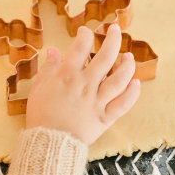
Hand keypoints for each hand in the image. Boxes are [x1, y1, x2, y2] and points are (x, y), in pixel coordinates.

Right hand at [24, 23, 140, 144]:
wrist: (49, 144)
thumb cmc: (41, 117)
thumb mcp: (38, 89)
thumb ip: (48, 69)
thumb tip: (53, 51)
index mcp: (68, 76)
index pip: (80, 47)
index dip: (85, 35)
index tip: (85, 32)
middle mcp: (86, 85)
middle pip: (105, 57)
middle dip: (113, 39)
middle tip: (116, 30)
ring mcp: (98, 101)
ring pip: (119, 79)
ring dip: (127, 65)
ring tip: (129, 56)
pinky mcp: (105, 117)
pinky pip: (124, 104)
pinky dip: (132, 93)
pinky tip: (136, 83)